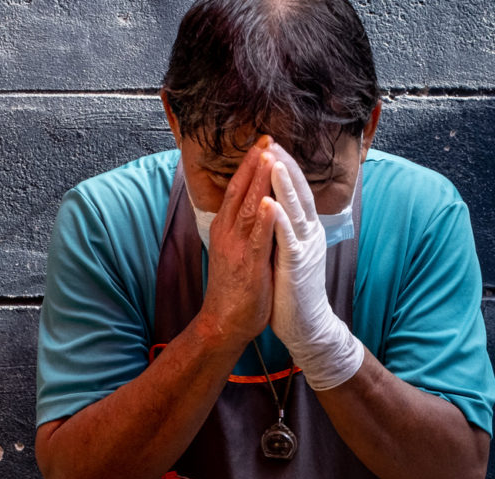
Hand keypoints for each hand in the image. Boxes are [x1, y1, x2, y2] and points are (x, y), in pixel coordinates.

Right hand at [197, 139, 277, 349]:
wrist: (223, 323)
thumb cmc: (233, 289)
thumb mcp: (235, 250)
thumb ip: (244, 228)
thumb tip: (258, 206)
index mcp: (226, 228)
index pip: (237, 189)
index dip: (249, 165)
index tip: (262, 144)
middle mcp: (228, 233)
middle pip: (240, 191)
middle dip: (255, 164)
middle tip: (267, 138)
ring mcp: (237, 248)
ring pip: (249, 208)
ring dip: (259, 182)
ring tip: (269, 157)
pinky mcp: (249, 265)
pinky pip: (257, 239)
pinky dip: (265, 220)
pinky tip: (271, 202)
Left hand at [268, 153, 363, 389]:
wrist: (305, 324)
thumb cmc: (293, 288)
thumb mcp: (289, 250)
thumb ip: (286, 228)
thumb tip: (275, 206)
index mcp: (305, 229)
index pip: (295, 191)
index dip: (284, 167)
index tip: (270, 146)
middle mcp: (309, 233)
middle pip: (298, 192)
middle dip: (284, 165)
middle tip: (271, 141)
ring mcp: (304, 248)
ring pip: (294, 209)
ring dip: (283, 184)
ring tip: (273, 159)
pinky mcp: (297, 265)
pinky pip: (287, 238)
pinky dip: (279, 219)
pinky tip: (270, 203)